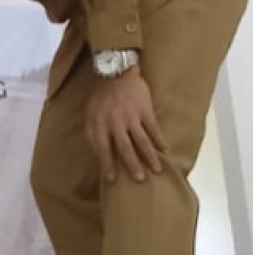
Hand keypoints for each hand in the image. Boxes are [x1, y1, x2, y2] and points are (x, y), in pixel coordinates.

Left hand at [85, 66, 165, 182]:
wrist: (115, 74)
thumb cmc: (101, 98)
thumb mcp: (90, 116)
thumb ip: (94, 135)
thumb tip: (99, 154)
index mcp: (99, 125)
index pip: (103, 149)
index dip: (107, 165)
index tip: (112, 180)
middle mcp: (115, 123)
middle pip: (125, 148)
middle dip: (132, 165)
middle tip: (139, 179)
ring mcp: (131, 117)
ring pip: (142, 141)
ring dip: (149, 156)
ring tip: (156, 169)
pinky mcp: (145, 110)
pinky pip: (153, 128)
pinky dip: (159, 140)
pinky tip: (163, 150)